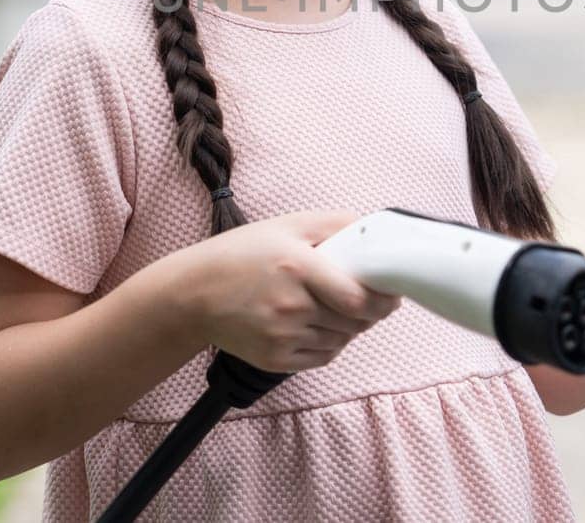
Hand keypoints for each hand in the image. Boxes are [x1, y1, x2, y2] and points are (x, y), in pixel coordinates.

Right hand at [185, 209, 401, 373]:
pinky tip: (317, 325)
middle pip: (355, 322)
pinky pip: (322, 357)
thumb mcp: (288, 225)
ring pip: (341, 340)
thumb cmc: (242, 253)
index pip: (359, 299)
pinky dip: (330, 344)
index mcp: (297, 267)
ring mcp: (282, 336)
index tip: (391, 293)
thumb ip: (335, 224)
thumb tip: (376, 230)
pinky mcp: (274, 360)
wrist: (193, 293)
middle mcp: (291, 305)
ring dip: (348, 327)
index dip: (383, 300)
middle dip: (369, 312)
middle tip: (365, 299)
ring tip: (334, 309)